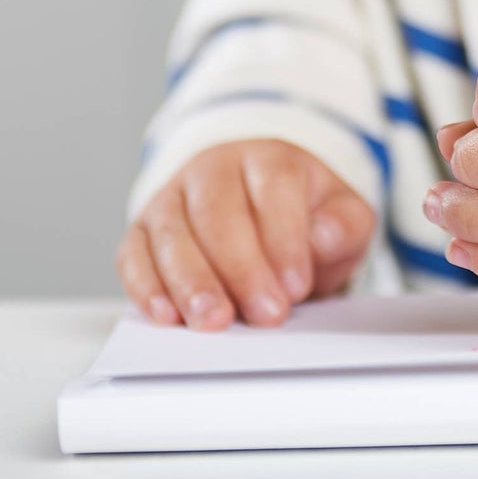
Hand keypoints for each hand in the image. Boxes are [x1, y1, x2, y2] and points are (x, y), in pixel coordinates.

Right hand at [117, 139, 374, 329]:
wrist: (259, 201)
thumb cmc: (301, 212)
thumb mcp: (339, 212)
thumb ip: (344, 224)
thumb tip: (324, 237)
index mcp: (267, 156)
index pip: (273, 188)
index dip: (285, 239)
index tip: (297, 286)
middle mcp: (213, 168)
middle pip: (219, 212)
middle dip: (241, 268)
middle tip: (265, 315)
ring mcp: (172, 197)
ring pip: (173, 233)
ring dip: (191, 281)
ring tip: (214, 322)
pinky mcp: (142, 230)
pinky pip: (134, 254)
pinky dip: (145, 286)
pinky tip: (165, 315)